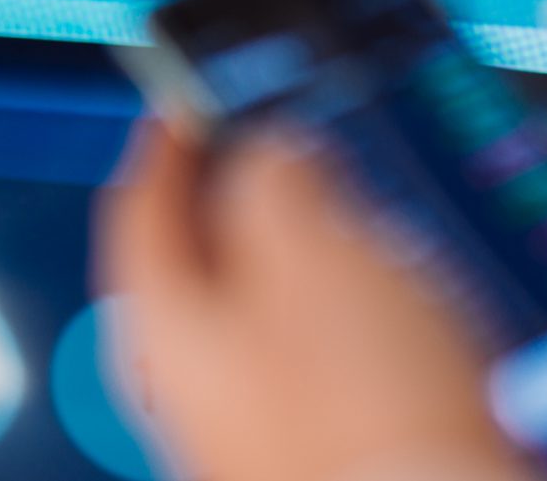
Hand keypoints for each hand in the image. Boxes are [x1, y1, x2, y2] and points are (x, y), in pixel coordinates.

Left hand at [96, 119, 532, 480]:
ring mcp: (255, 431)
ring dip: (313, 256)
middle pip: (203, 265)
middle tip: (292, 152)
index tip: (188, 101)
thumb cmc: (361, 412)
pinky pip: (327, 365)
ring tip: (368, 221)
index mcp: (161, 328)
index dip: (166, 142)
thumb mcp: (311, 248)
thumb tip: (270, 154)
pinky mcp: (322, 456)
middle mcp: (194, 390)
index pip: (136, 210)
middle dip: (250, 200)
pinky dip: (356, 320)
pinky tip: (410, 309)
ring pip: (272, 316)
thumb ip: (274, 179)